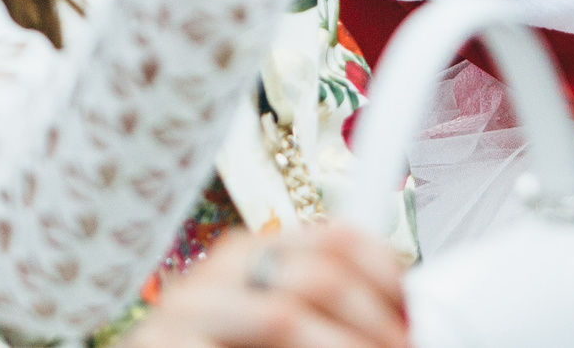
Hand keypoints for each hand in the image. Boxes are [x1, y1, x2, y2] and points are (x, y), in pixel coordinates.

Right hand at [127, 224, 408, 347]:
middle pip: (318, 273)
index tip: (411, 314)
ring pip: (284, 316)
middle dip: (373, 323)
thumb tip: (402, 320)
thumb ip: (319, 315)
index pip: (336, 237)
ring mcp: (185, 312)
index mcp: (252, 254)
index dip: (387, 275)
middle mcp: (218, 273)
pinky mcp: (162, 347)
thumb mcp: (275, 327)